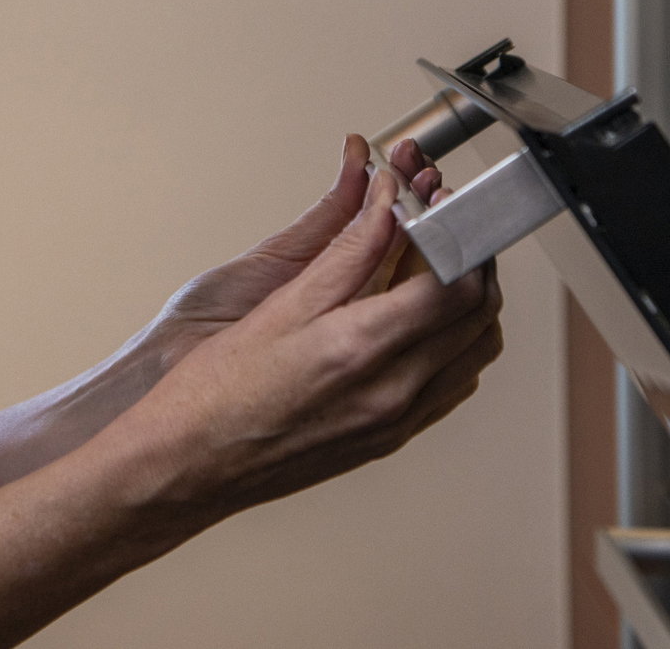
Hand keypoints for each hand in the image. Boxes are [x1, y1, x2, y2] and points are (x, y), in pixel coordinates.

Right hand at [102, 159, 503, 524]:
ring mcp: (397, 421)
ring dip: (468, 302)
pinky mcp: (390, 437)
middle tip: (442, 227)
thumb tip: (384, 205)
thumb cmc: (218, 391)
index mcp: (364, 350)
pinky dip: (453, 342)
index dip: (459, 234)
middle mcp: (393, 392)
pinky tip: (417, 320)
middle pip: (479, 315)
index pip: (455, 284)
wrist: (190, 463)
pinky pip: (452, 384)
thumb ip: (347, 251)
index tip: (439, 208)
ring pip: (475, 351)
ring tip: (432, 266)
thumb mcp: (282, 302)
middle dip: (471, 259)